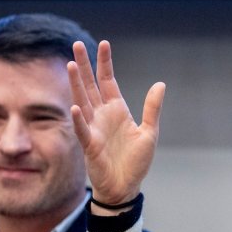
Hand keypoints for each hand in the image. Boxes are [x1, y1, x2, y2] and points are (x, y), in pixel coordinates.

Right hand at [68, 40, 164, 209]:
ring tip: (70, 65)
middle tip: (77, 44)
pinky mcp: (90, 145)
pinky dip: (79, 119)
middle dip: (84, 66)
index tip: (103, 44)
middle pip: (91, 85)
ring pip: (83, 101)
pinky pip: (83, 129)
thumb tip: (160, 84)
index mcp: (117, 111)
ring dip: (76, 84)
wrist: (125, 187)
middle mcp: (102, 116)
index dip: (105, 64)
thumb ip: (152, 109)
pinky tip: (75, 105)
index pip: (108, 81)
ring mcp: (94, 128)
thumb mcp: (150, 133)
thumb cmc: (136, 162)